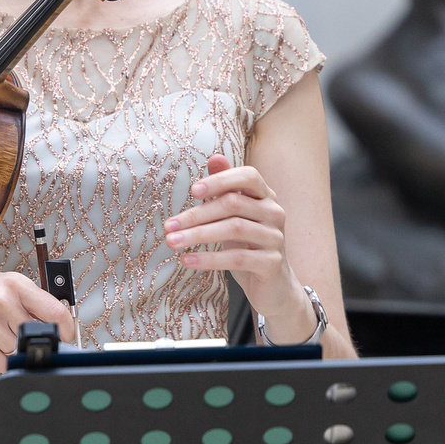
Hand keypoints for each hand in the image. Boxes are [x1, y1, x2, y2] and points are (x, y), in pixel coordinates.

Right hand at [0, 268, 72, 372]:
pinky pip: (1, 362)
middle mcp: (3, 300)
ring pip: (16, 349)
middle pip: (35, 335)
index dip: (65, 331)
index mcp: (13, 283)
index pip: (55, 311)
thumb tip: (50, 325)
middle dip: (26, 340)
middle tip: (9, 333)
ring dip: (6, 349)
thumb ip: (22, 301)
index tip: (64, 339)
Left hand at [164, 154, 308, 323]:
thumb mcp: (235, 216)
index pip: (249, 176)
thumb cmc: (248, 246)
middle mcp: (275, 213)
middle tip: (168, 226)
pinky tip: (187, 261)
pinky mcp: (272, 263)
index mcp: (266, 197)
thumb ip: (226, 188)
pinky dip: (209, 259)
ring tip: (171, 242)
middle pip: (233, 204)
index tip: (193, 191)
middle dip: (197, 214)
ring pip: (234, 229)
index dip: (221, 180)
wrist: (274, 286)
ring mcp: (276, 238)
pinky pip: (238, 257)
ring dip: (198, 235)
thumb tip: (214, 157)